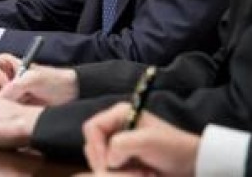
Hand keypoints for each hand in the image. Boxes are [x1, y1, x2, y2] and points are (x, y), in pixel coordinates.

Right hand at [0, 65, 78, 105]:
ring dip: (5, 105)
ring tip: (22, 104)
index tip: (7, 82)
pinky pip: (2, 112)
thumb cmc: (52, 80)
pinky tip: (23, 111)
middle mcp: (1, 78)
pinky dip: (10, 113)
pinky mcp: (12, 107)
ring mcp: (6, 93)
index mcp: (4, 64)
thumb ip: (14, 87)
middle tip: (14, 98)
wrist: (70, 94)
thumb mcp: (33, 79)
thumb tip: (0, 100)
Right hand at [83, 104, 198, 175]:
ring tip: (142, 175)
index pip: (91, 128)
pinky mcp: (124, 160)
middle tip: (131, 173)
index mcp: (119, 114)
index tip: (107, 165)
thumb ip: (121, 145)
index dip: (95, 147)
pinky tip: (143, 176)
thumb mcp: (147, 142)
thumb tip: (108, 160)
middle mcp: (115, 127)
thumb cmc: (173, 148)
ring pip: (101, 160)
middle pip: (93, 146)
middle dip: (108, 163)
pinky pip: (112, 169)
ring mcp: (119, 144)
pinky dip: (124, 175)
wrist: (194, 164)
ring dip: (118, 172)